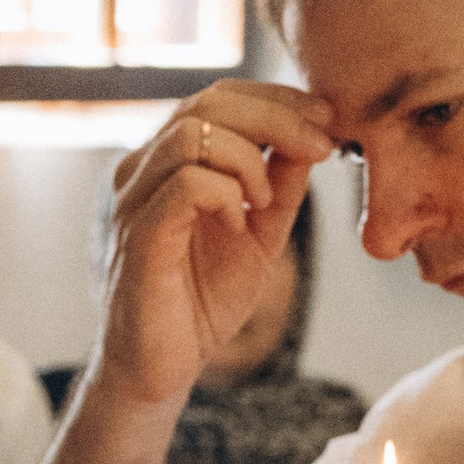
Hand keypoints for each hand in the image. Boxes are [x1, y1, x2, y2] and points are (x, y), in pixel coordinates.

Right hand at [98, 86, 340, 410]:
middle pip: (206, 103)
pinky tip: (238, 223)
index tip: (327, 119)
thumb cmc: (202, 300)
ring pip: (191, 133)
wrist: (165, 366)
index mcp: (171, 161)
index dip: (277, 99)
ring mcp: (136, 199)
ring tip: (265, 200)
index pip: (219, 98)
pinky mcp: (139, 235)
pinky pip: (185, 183)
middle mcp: (144, 170)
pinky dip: (225, 193)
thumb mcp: (262, 234)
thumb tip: (314, 136)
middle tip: (320, 145)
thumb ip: (282, 185)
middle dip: (276, 116)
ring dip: (247, 158)